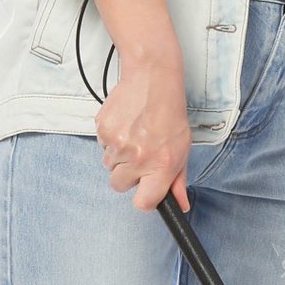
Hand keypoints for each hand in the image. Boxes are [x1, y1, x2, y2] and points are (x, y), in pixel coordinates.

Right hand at [96, 57, 191, 210]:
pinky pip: (102, 147)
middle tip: (141, 153)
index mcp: (162, 165)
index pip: (143, 203)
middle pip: (119, 185)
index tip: (145, 189)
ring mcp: (118, 145)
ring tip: (135, 134)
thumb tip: (181, 205)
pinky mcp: (103, 131)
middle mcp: (139, 158)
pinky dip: (111, 140)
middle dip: (128, 174)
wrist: (152, 79)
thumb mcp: (182, 147)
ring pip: (109, 166)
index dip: (143, 198)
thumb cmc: (170, 113)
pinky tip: (126, 125)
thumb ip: (178, 180)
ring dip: (119, 156)